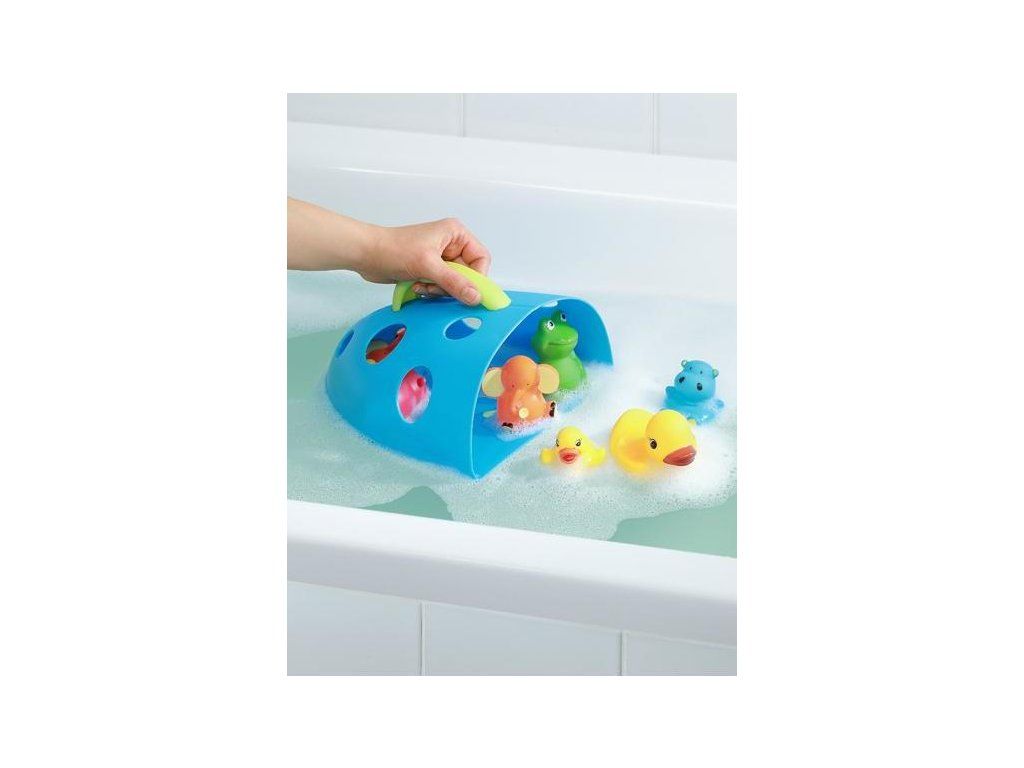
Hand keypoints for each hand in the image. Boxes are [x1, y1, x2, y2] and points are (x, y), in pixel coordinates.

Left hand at [361, 218, 491, 305]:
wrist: (366, 254)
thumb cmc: (393, 250)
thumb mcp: (428, 266)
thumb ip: (454, 282)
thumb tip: (476, 297)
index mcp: (455, 234)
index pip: (481, 259)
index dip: (477, 277)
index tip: (468, 293)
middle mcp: (451, 244)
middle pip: (468, 274)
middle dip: (453, 285)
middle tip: (436, 288)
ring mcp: (440, 258)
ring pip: (454, 283)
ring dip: (439, 290)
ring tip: (423, 286)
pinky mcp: (429, 270)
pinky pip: (441, 287)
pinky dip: (431, 291)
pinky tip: (417, 286)